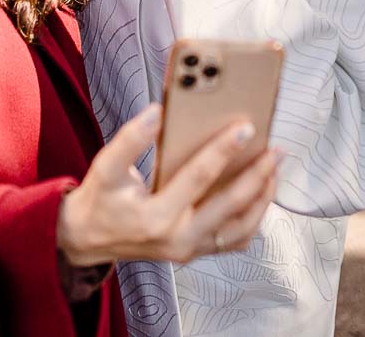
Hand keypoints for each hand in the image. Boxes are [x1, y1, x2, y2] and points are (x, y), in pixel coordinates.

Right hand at [56, 105, 279, 266]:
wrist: (87, 239)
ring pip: (241, 229)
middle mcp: (178, 239)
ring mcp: (190, 250)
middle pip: (231, 206)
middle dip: (258, 175)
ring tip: (274, 168)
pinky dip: (253, 217)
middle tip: (276, 149)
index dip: (224, 150)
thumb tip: (157, 111)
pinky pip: (234, 239)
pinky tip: (260, 192)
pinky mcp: (195, 253)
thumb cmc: (100, 199)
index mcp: (156, 217)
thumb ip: (130, 139)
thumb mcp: (105, 167)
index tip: (246, 127)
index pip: (199, 178)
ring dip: (262, 198)